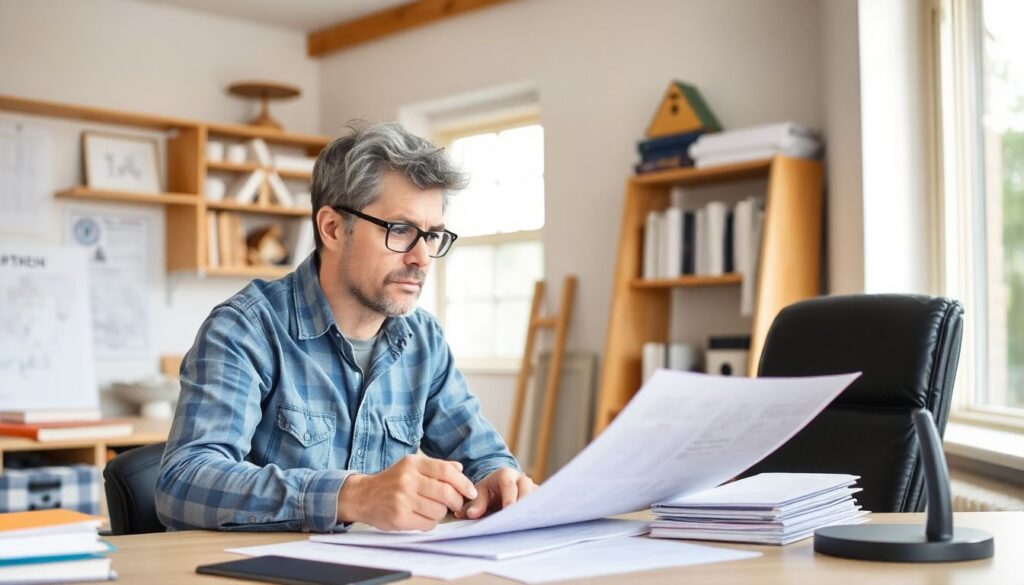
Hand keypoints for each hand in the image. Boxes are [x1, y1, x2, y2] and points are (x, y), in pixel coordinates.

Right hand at [337, 454, 477, 530]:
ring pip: (438, 510)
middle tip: (457, 504)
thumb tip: (460, 469)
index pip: (446, 471)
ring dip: (442, 513)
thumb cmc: (391, 481)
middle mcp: (407, 480)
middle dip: (457, 501)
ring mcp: (402, 499)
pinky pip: (427, 524)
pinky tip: (423, 517)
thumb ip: (436, 467)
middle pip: (445, 492)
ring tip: (434, 509)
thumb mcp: (411, 467)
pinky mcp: (399, 517)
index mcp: (412, 463)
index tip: (470, 492)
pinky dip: (431, 522)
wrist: (363, 496)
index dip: (463, 482)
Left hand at [458, 467, 535, 519]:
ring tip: (529, 524)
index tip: (509, 509)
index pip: (509, 485)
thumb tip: (472, 514)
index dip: (509, 498)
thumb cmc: (487, 492)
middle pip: (526, 488)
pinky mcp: (537, 497)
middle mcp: (521, 479)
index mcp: (505, 475)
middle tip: (521, 519)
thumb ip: (476, 504)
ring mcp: (531, 487)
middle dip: (525, 503)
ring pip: (537, 496)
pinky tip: (534, 525)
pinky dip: (538, 514)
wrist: (497, 489)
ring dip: (533, 509)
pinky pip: (541, 504)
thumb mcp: (479, 494)